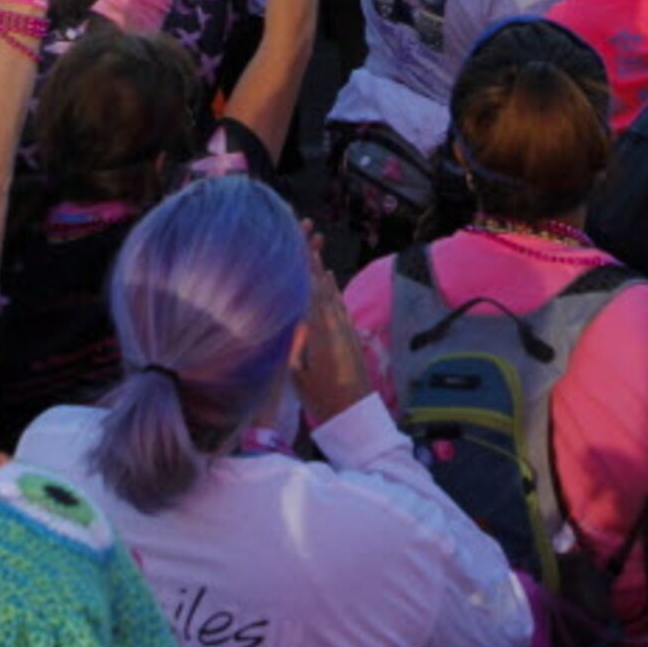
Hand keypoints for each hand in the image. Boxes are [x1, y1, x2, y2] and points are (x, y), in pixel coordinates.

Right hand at [292, 223, 373, 427]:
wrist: (354, 414)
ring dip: (323, 271)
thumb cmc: (320, 398)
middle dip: (314, 259)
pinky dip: (333, 289)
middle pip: (322, 284)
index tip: (300, 240)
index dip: (305, 263)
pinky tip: (330, 280)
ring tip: (316, 249)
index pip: (311, 289)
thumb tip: (293, 314)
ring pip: (332, 293)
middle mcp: (335, 324)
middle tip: (309, 232)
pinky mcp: (350, 337)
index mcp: (320, 330)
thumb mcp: (298, 372)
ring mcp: (345, 329)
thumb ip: (296, 340)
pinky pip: (339, 305)